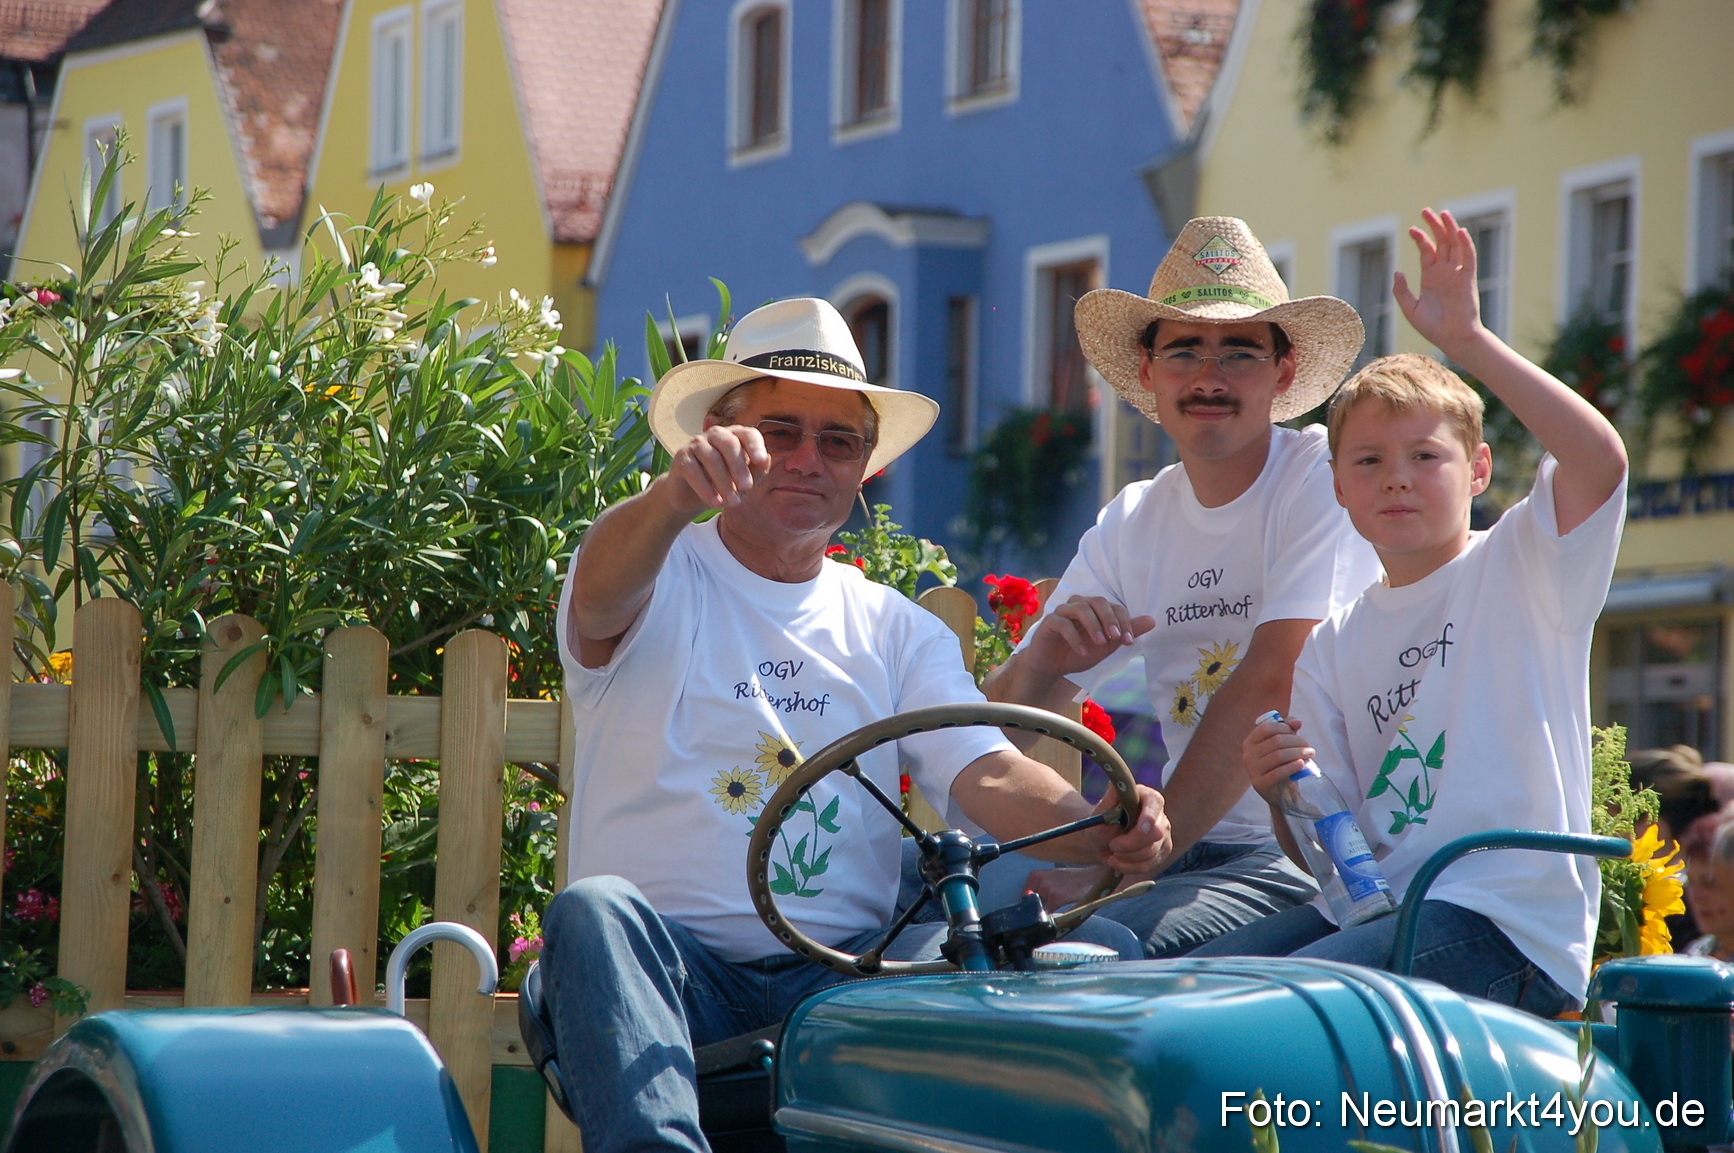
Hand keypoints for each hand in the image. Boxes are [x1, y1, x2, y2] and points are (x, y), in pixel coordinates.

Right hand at [662, 424, 771, 515]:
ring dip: (723, 482)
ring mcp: (697, 443)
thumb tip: (766, 459)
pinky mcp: (681, 457)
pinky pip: (693, 470)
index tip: (760, 460)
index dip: (755, 445)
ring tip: (732, 503)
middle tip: (747, 488)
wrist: (692, 496)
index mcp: (736, 436)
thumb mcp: (743, 482)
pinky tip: (715, 503)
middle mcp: (716, 434)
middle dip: (739, 467)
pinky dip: (705, 488)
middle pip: (729, 443)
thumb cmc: (723, 484)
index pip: (748, 434)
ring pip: (711, 457)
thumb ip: (757, 471)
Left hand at [1023, 865, 1106, 911]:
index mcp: (1035, 875)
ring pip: (1041, 910)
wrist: (1094, 878)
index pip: (1024, 898)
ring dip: (1049, 913)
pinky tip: (1065, 910)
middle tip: (1056, 906)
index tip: (1040, 909)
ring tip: (1064, 904)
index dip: (1032, 906)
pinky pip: (1049, 914)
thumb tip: (1026, 908)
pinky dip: (1055, 917)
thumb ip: (1039, 892)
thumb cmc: (1073, 881)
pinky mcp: (1056, 897)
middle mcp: (1038, 879)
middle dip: (1040, 909)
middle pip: (1032, 905)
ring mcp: (1046, 888)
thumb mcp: (1053, 880)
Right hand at [1024, 595, 1155, 677]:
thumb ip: (1125, 632)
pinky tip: (1082, 651)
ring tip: (1100, 643)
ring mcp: (1062, 612)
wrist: (1052, 667)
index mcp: (1094, 609)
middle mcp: (1078, 605)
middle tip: (1115, 638)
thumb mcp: (1107, 646)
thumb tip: (1152, 620)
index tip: (1129, 641)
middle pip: (1097, 601)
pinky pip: (1062, 623)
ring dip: (1093, 625)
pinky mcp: (1048, 623)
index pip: (1113, 607)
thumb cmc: (1079, 653)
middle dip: (1109, 619)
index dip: (1123, 622)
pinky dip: (1075, 637)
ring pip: (1079, 608)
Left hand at [1090, 783, 1169, 873]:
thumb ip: (1109, 799)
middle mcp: (1160, 815)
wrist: (1103, 842)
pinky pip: (1150, 865)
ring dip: (1127, 857)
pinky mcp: (1162, 852)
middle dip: (1132, 844)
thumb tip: (1114, 783)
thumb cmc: (1102, 824)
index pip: (1155, 803)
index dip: (1149, 818)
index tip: (1139, 829)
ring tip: (1112, 853)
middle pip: (1156, 833)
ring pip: (1152, 852)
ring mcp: (1164, 835)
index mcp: (1147, 797)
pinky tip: (1118, 862)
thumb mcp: (1101, 812)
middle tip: (1113, 846)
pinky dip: (1130, 867)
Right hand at [1242, 714, 1311, 805]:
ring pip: (1279, 755)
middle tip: (1309, 748)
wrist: (1281, 793)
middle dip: (1297, 742)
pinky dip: (1292, 767)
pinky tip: (1302, 764)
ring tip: (1310, 755)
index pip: (1267, 727)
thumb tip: (1297, 722)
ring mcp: (1252, 770)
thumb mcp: (1283, 745)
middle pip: (1276, 741)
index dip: (1285, 727)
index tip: (1297, 734)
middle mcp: (1248, 754)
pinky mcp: (1260, 784)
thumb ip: (1288, 730)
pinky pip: (1278, 772)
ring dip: (1298, 753)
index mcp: (1250, 742)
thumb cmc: (1282, 765)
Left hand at [1393, 207, 1485, 355]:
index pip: (1426, 251)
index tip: (1412, 229)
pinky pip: (1469, 258)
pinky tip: (1459, 232)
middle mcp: (1445, 272)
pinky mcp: (1468, 279)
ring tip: (1443, 213)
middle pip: (1441, 242)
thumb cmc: (1432, 327)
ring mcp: (1457, 274)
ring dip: (1449, 229)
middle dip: (1434, 226)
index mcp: (1431, 277)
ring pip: (1455, 245)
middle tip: (1426, 211)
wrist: (1452, 339)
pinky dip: (1465, 244)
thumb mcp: (1410, 309)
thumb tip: (1396, 271)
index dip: (1420, 238)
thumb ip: (1401, 291)